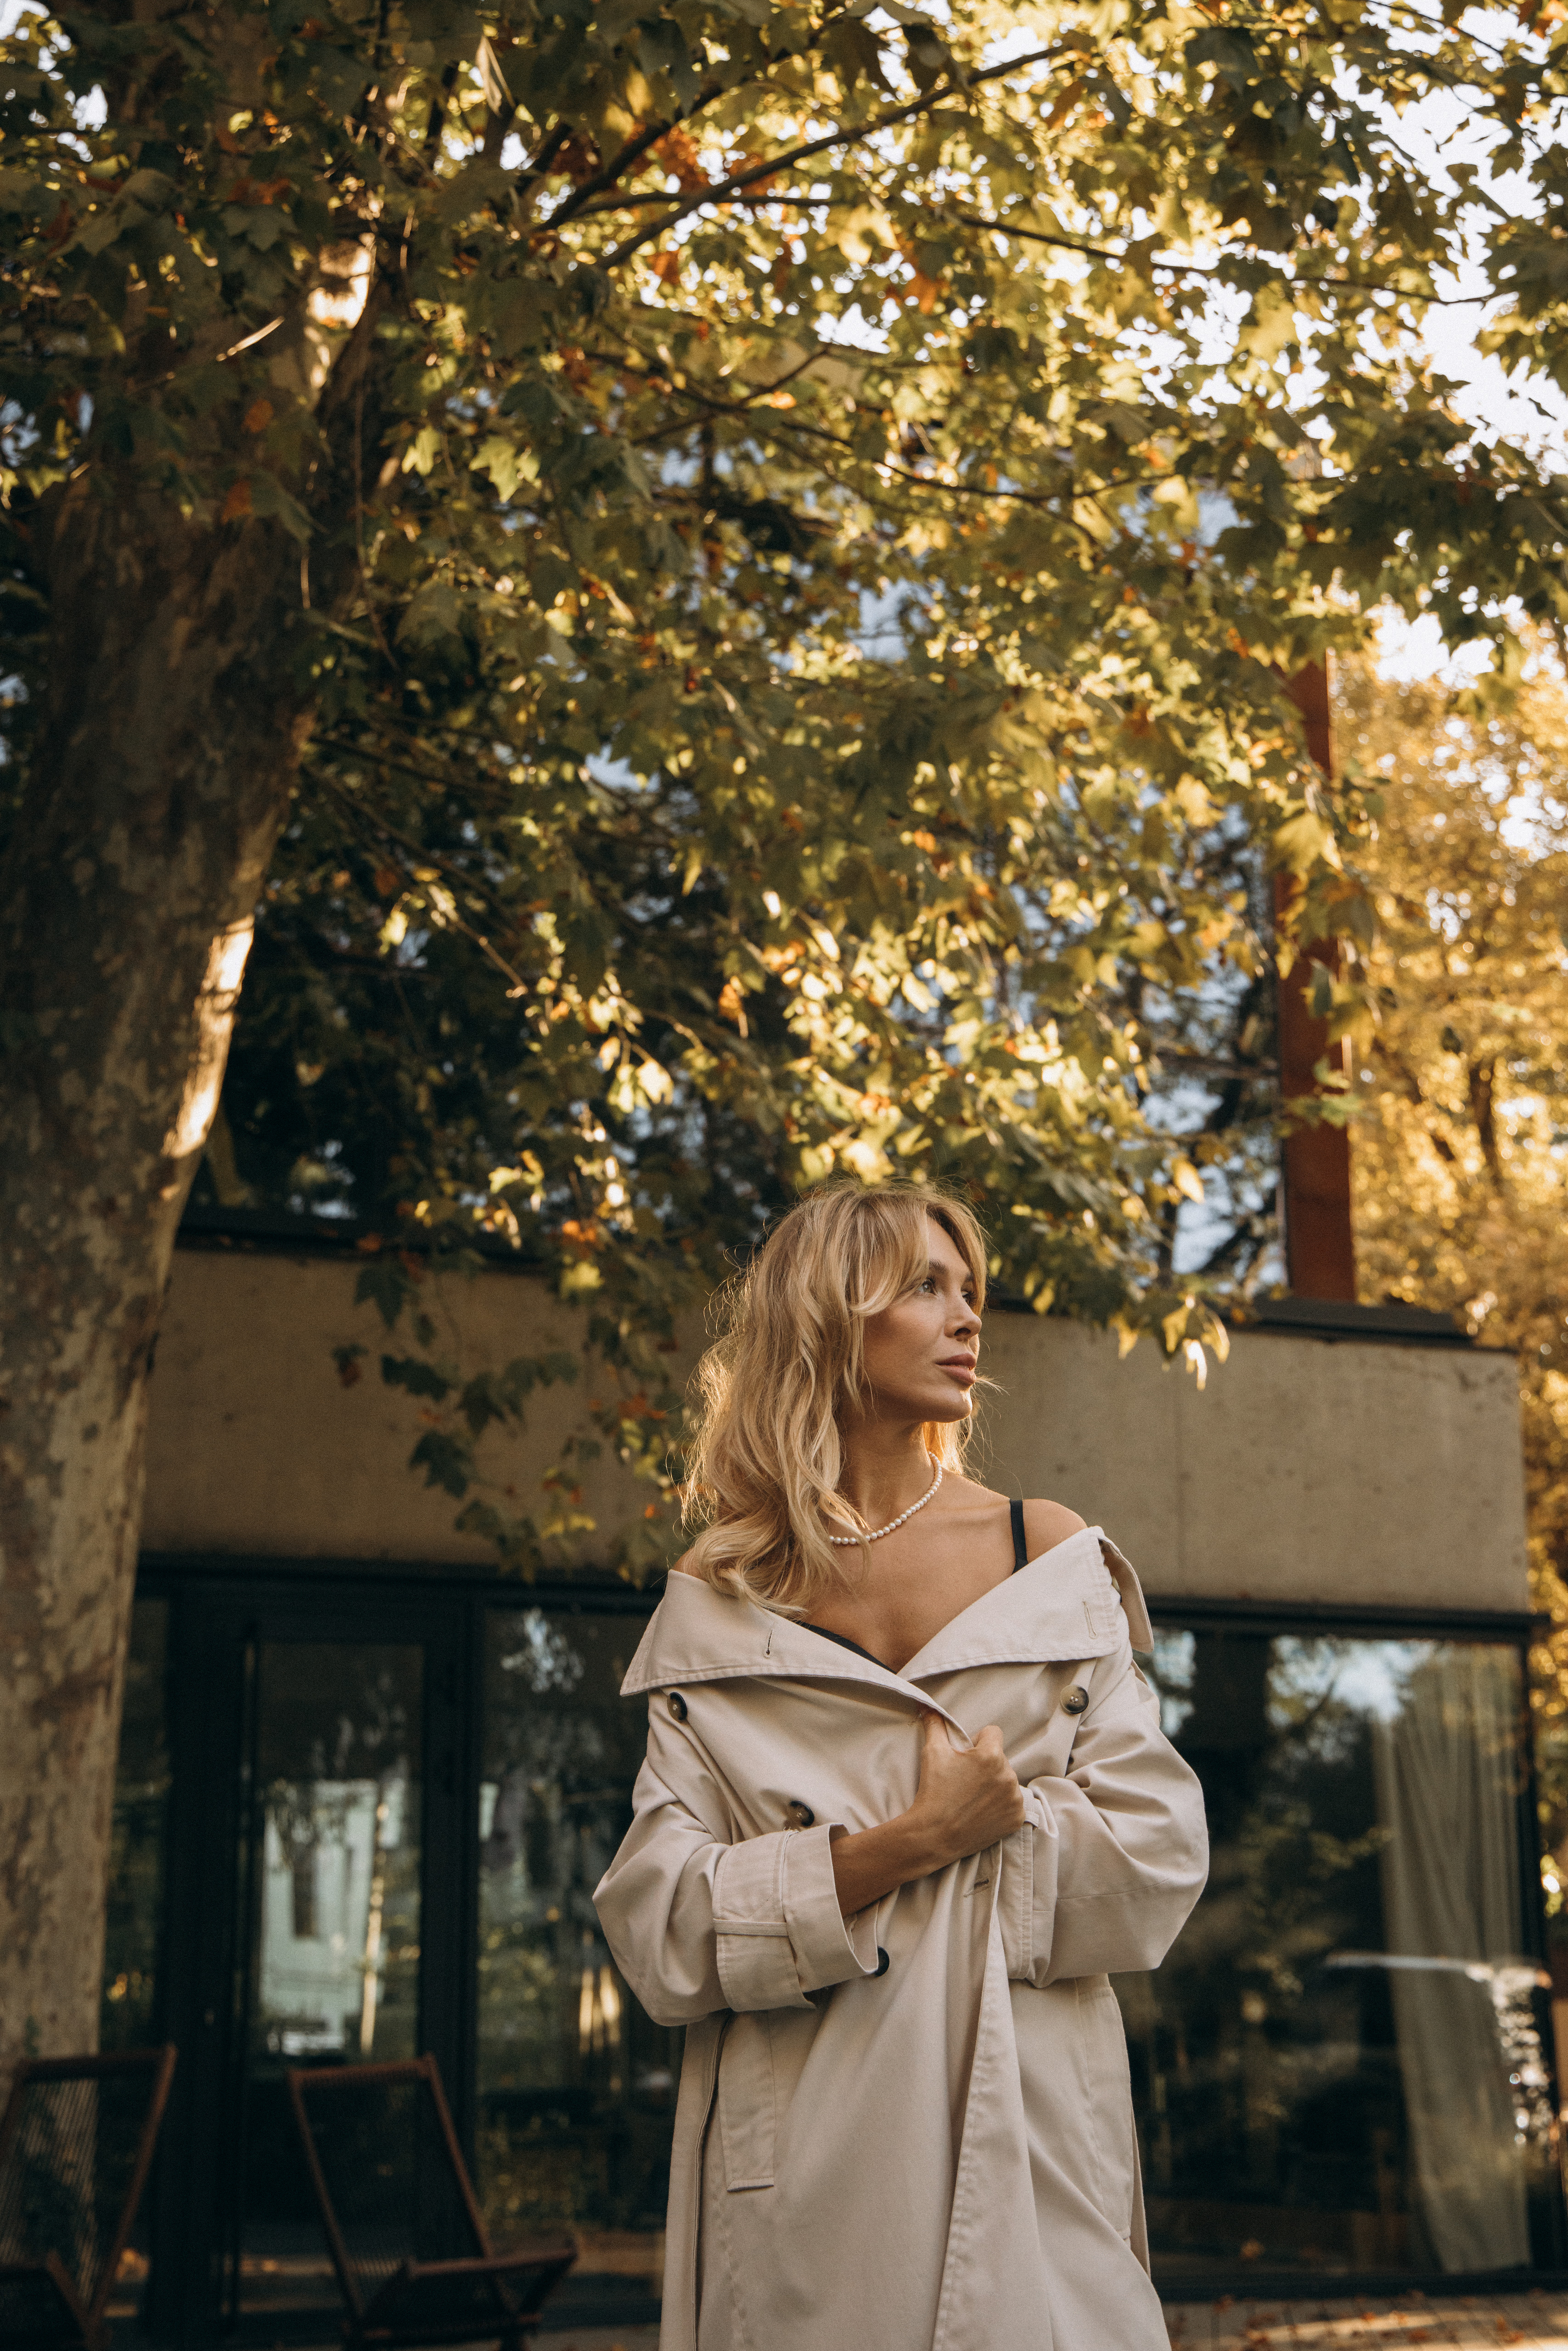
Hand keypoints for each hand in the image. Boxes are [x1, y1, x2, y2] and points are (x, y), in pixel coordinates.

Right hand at [905, 1714, 1024, 1871]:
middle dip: (985, 1764)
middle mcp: (1008, 1775)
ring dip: (994, 1784)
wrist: (935, 1835)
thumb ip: (936, 1724)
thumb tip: (928, 1706)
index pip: (992, 1732)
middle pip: (999, 1758)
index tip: (965, 1758)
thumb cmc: (934, 1791)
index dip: (976, 1742)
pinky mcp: (1016, 1818)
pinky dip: (1000, 1804)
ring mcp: (1014, 1799)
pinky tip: (982, 1810)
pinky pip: (1012, 1802)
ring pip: (1006, 1779)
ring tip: (972, 1797)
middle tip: (965, 1780)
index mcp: (991, 1755)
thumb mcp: (933, 1752)